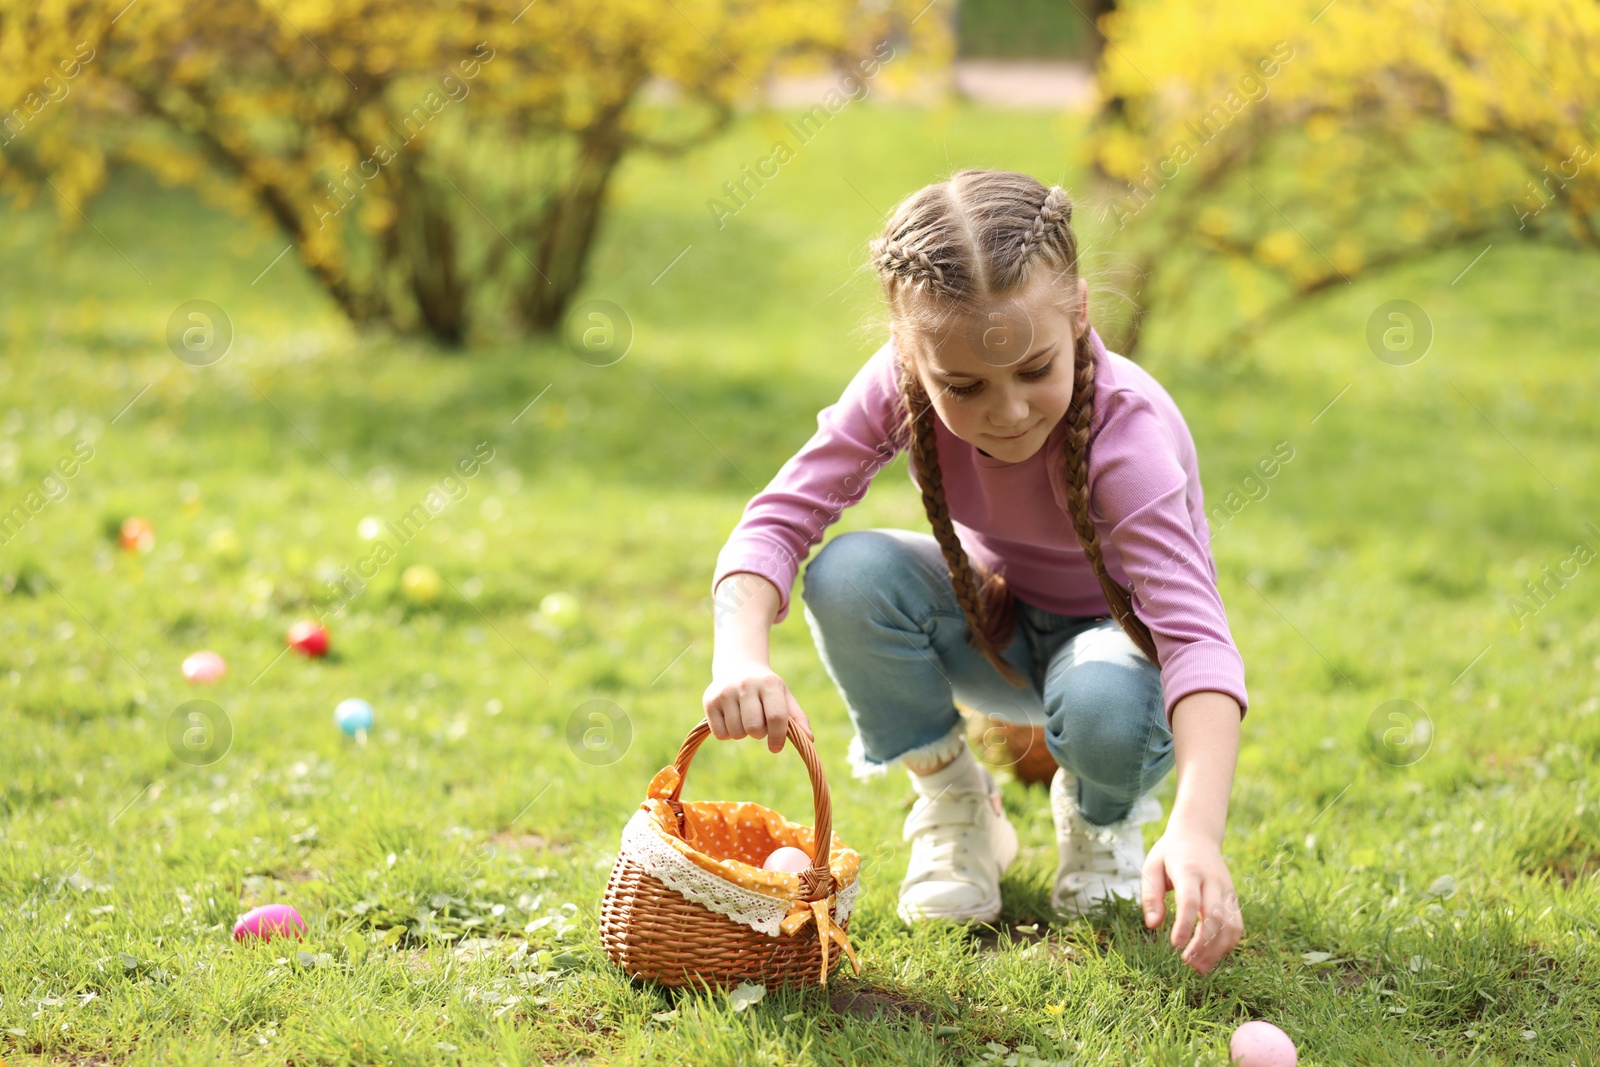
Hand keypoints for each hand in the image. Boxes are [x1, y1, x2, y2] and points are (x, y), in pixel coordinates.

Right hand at [702, 659, 812, 753]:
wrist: (737, 666)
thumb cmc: (766, 688)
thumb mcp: (784, 696)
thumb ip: (798, 718)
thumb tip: (809, 740)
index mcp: (769, 684)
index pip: (776, 717)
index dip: (778, 737)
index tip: (776, 747)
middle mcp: (746, 685)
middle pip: (754, 728)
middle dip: (759, 734)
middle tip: (758, 724)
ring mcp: (725, 692)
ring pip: (736, 733)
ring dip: (743, 733)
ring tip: (744, 718)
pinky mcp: (709, 700)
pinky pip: (720, 734)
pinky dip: (727, 734)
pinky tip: (731, 719)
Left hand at [1140, 822, 1243, 973]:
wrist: (1199, 834)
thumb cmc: (1170, 854)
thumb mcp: (1152, 867)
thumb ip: (1150, 895)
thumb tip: (1152, 925)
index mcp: (1189, 871)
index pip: (1191, 901)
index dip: (1185, 925)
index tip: (1175, 945)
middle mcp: (1212, 881)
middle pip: (1215, 917)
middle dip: (1203, 945)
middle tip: (1187, 962)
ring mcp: (1226, 889)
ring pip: (1232, 925)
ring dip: (1218, 950)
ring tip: (1199, 967)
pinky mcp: (1233, 897)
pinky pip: (1237, 924)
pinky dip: (1227, 944)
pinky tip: (1211, 956)